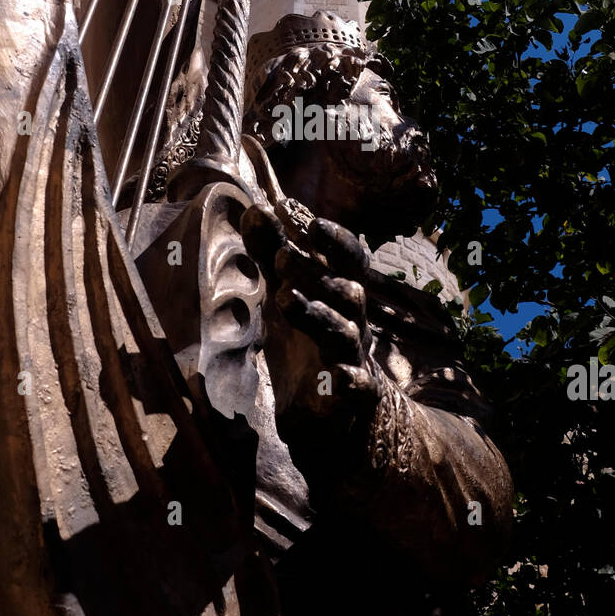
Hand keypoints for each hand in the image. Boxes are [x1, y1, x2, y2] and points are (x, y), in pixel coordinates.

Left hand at [240, 201, 381, 431]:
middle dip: (315, 272)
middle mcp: (353, 322)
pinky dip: (350, 381)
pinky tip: (339, 377)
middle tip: (280, 256)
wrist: (338, 407)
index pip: (349, 261)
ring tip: (287, 299)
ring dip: (319, 314)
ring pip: (346, 333)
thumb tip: (256, 208)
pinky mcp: (352, 397)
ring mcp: (354, 358)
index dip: (335, 241)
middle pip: (346, 291)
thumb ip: (272, 255)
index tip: (312, 222)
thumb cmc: (312, 339)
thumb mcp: (288, 294)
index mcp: (339, 295)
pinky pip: (358, 387)